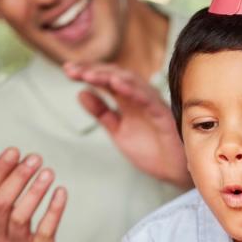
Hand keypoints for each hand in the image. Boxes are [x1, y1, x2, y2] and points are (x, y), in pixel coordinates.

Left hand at [64, 62, 191, 188]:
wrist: (174, 171)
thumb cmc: (152, 149)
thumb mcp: (118, 131)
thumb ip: (101, 113)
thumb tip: (81, 93)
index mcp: (128, 100)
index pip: (106, 80)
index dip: (87, 72)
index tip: (67, 70)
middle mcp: (140, 98)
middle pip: (116, 75)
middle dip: (93, 70)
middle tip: (72, 70)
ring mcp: (152, 105)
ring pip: (131, 82)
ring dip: (109, 76)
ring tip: (89, 74)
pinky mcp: (163, 116)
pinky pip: (148, 100)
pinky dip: (133, 91)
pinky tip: (117, 85)